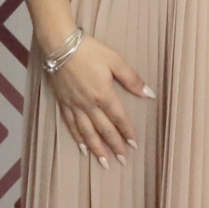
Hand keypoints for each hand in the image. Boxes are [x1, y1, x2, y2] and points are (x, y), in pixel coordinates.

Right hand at [49, 35, 152, 165]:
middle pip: (103, 129)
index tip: (134, 146)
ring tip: (103, 162)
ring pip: (86, 132)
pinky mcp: (63, 103)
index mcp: (104, 94)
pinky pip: (70, 125)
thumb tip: (149, 93)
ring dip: (96, 148)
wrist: (59, 45)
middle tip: (122, 161)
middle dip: (114, 146)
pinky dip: (77, 138)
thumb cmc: (89, 50)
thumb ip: (132, 78)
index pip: (118, 118)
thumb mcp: (115, 60)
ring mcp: (74, 105)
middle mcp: (89, 104)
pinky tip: (82, 148)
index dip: (127, 132)